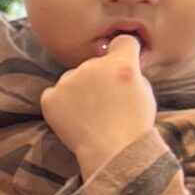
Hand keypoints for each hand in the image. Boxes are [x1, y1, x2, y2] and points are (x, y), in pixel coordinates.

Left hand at [41, 37, 157, 177]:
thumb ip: (130, 73)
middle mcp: (91, 67)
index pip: (122, 41)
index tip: (123, 59)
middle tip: (106, 103)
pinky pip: (55, 94)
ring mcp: (68, 81)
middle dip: (99, 78)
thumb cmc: (133, 126)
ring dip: (79, 90)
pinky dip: (61, 104)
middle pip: (95, 64)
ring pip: (73, 79)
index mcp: (120, 64)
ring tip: (91, 114)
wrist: (112, 152)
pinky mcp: (50, 97)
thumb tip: (119, 66)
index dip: (125, 51)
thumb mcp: (144, 93)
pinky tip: (75, 118)